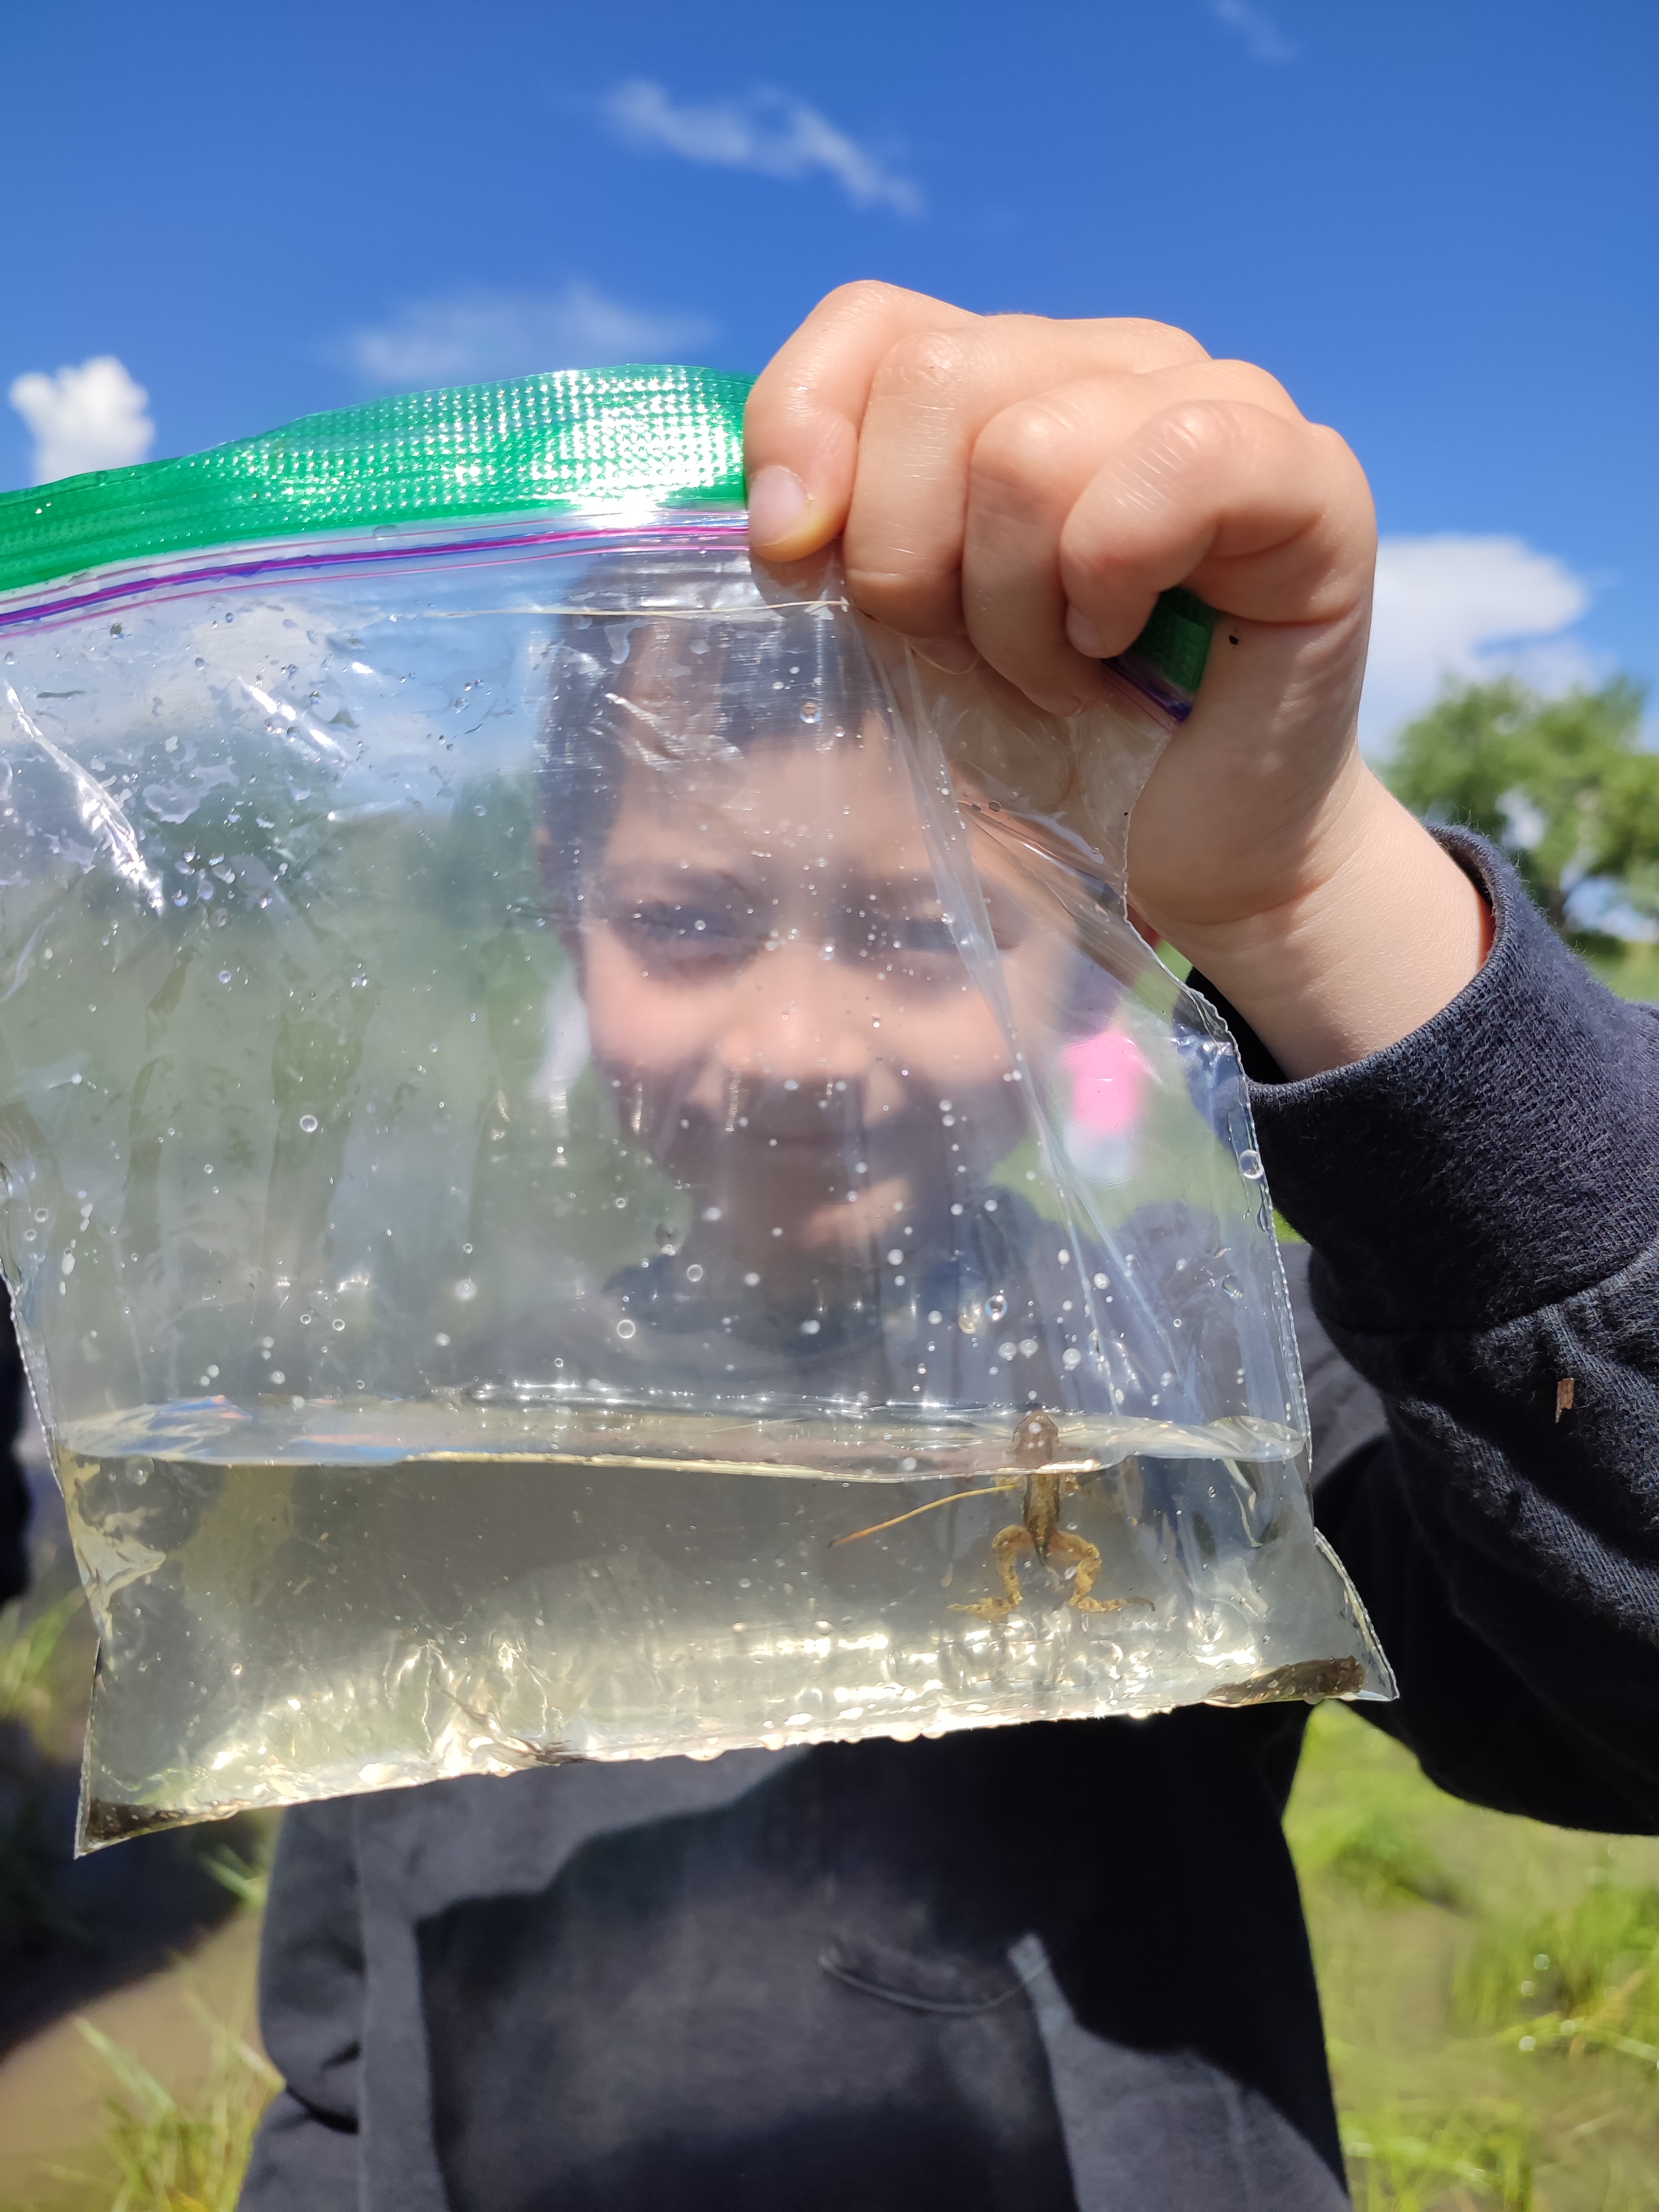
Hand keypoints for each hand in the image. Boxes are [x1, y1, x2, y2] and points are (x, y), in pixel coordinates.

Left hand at [744, 283, 1488, 1077]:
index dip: (802, 432)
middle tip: (975, 653)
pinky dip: (1111, 582)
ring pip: (1031, 447)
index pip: (873, 322)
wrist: (1187, 843)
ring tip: (1058, 671)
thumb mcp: (907, 628)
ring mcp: (1223, 399)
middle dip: (914, 561)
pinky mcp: (1308, 474)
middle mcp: (1114, 359)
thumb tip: (773, 514)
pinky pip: (1171, 470)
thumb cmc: (1046, 734)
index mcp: (1012, 376)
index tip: (795, 567)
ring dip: (1015, 610)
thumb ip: (842, 540)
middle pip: (937, 383)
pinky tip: (1123, 643)